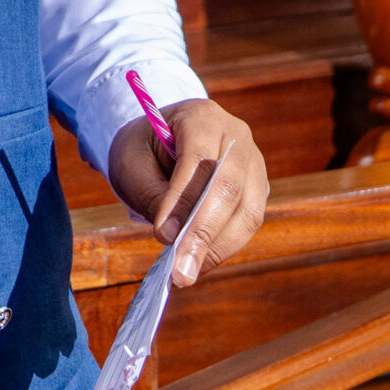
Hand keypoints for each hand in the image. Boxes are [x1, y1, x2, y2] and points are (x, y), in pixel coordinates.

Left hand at [106, 99, 269, 285]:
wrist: (160, 141)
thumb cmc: (143, 152)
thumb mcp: (132, 165)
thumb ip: (154, 196)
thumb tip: (174, 238)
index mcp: (202, 117)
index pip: (199, 159)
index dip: (183, 200)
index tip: (162, 235)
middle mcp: (236, 136)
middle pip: (229, 186)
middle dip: (204, 233)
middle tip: (180, 271)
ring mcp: (253, 163)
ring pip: (247, 210)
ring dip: (218, 247)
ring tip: (186, 273)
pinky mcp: (257, 189)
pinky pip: (248, 222)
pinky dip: (223, 246)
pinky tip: (198, 263)